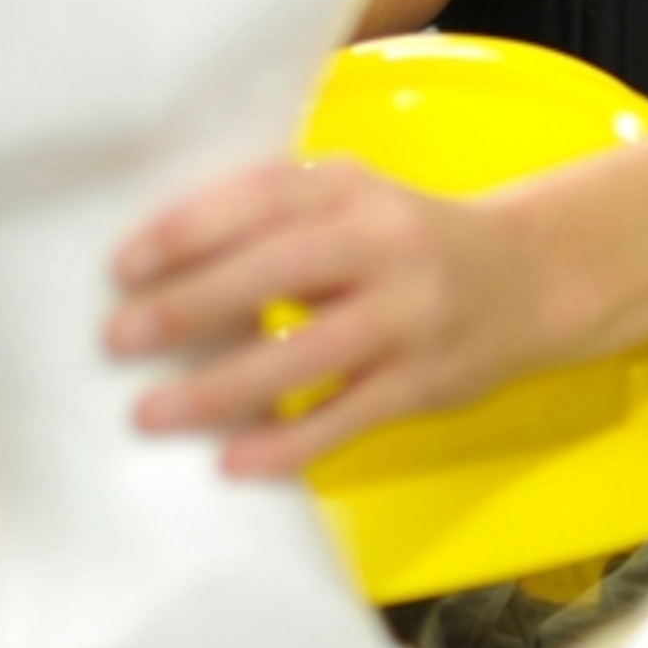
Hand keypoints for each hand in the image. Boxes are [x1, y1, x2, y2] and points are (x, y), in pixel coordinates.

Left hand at [107, 158, 548, 476]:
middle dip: (190, 307)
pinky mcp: (424, 383)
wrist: (528, 279)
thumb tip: (159, 260)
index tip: (124, 266)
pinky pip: (344, 420)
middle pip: (278, 272)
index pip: (263, 197)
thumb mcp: (352, 199)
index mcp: (353, 187)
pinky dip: (286, 444)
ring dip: (220, 388)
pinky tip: (232, 459)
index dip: (190, 230)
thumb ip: (275, 215)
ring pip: (305, 356)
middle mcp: (386, 245)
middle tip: (119, 338)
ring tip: (152, 412)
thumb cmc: (409, 239)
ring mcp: (409, 317)